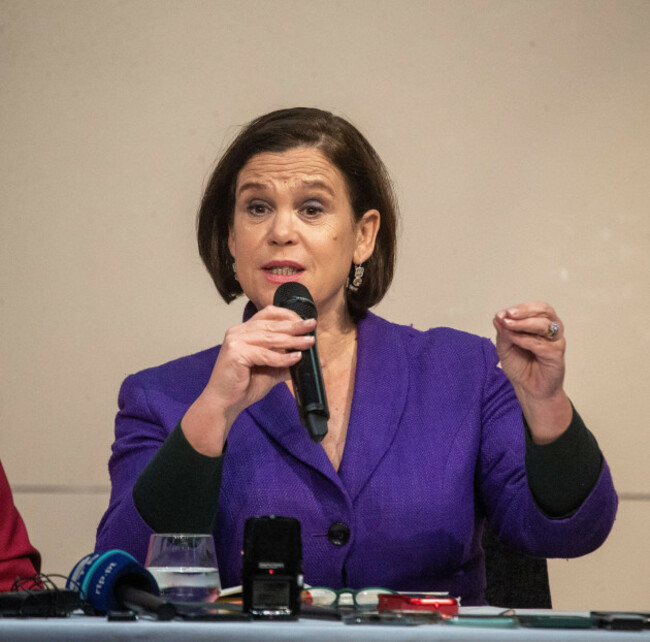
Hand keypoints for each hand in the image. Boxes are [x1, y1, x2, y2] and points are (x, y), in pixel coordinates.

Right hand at [182, 305, 316, 454]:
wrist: (225, 403)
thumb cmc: (244, 386)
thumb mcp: (272, 370)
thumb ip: (289, 362)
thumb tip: (317, 360)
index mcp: (244, 330)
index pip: (268, 314)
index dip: (288, 315)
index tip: (305, 321)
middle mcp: (238, 331)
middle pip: (271, 324)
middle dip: (294, 326)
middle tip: (312, 326)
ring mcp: (235, 340)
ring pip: (270, 338)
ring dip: (292, 340)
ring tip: (309, 342)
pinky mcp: (235, 353)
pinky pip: (265, 354)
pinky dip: (282, 358)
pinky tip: (296, 358)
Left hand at [493, 302, 571, 443]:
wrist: (528, 389)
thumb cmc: (520, 366)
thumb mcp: (505, 346)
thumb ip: (503, 332)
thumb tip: (498, 317)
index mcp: (541, 324)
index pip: (535, 308)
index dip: (519, 308)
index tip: (501, 314)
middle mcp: (551, 330)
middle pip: (544, 311)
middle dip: (524, 311)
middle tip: (507, 314)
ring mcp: (556, 342)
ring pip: (544, 325)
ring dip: (523, 323)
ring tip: (507, 324)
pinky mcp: (556, 354)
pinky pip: (540, 343)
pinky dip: (524, 339)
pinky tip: (512, 339)